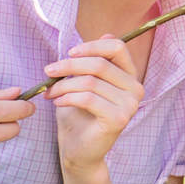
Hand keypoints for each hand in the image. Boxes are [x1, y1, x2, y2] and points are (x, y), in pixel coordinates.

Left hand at [43, 34, 144, 172]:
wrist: (78, 150)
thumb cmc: (79, 115)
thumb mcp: (85, 82)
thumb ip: (95, 61)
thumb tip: (108, 33)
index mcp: (130, 76)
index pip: (117, 47)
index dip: (92, 46)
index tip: (69, 53)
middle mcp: (136, 89)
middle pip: (99, 64)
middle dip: (68, 66)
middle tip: (48, 71)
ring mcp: (130, 106)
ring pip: (90, 82)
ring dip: (63, 85)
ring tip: (50, 92)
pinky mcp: (118, 119)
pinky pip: (88, 98)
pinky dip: (68, 97)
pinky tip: (57, 102)